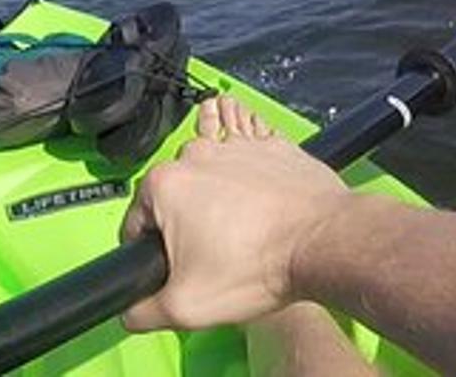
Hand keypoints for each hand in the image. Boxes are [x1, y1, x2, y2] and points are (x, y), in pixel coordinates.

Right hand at [118, 117, 349, 330]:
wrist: (323, 241)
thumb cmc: (256, 267)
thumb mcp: (185, 307)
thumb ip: (143, 311)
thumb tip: (132, 311)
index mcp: (164, 183)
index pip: (136, 222)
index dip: (151, 253)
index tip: (176, 270)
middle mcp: (196, 153)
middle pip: (177, 198)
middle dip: (188, 227)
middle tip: (215, 258)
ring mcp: (237, 145)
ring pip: (215, 181)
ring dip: (222, 205)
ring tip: (245, 239)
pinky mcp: (272, 147)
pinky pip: (252, 169)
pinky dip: (255, 189)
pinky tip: (267, 217)